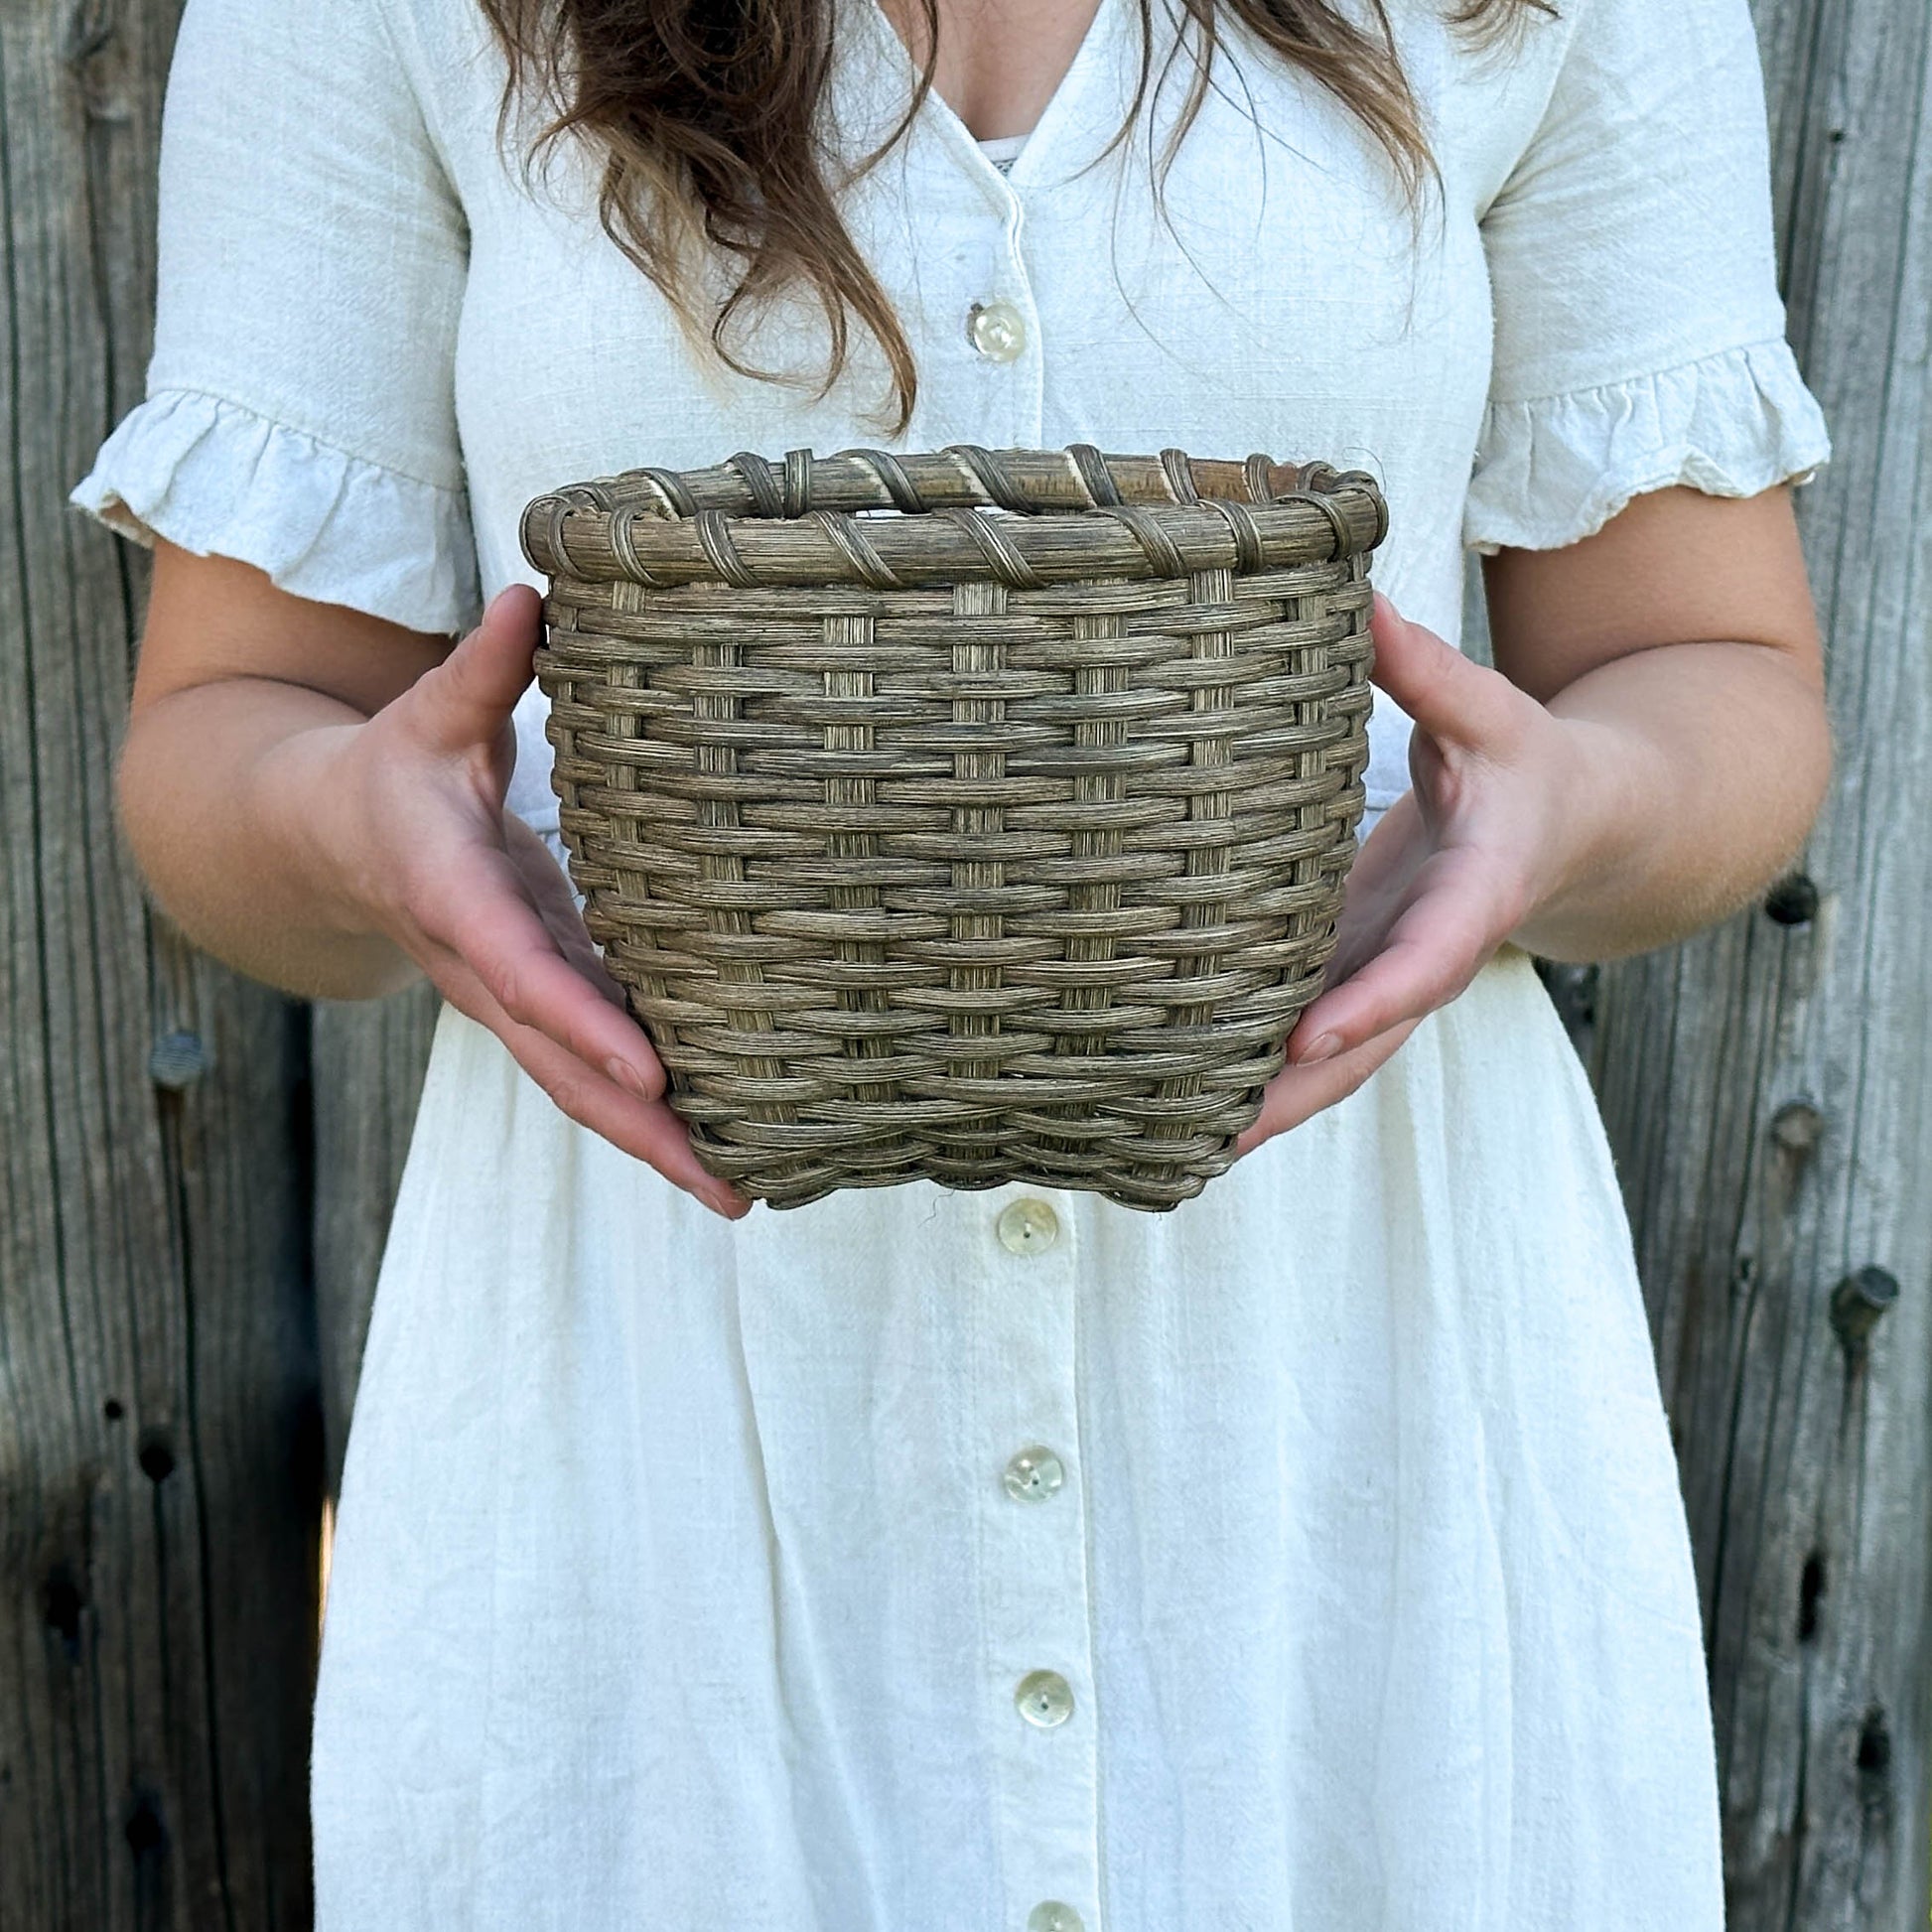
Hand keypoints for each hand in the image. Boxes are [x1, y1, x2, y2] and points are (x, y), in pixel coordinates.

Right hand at [308, 584, 749, 1217]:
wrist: (329, 841)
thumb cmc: (394, 769)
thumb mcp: (428, 713)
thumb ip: (480, 668)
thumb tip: (530, 595)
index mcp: (456, 896)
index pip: (521, 968)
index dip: (582, 1021)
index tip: (649, 1072)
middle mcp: (485, 968)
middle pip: (561, 1064)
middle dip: (641, 1128)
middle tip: (727, 1186)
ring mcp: (514, 997)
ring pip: (579, 1085)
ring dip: (655, 1144)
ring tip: (743, 1191)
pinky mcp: (541, 1003)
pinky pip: (591, 1069)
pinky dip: (649, 1112)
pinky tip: (720, 1142)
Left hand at [1233, 591, 1603, 1155]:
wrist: (1574, 827)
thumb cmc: (1528, 766)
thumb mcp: (1490, 711)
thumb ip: (1426, 669)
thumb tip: (1360, 596)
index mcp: (1472, 898)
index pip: (1423, 965)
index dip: (1368, 1004)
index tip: (1306, 1039)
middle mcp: (1428, 957)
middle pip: (1365, 1044)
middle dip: (1295, 1096)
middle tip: (1212, 1139)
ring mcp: (1391, 977)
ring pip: (1333, 1061)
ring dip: (1265, 1106)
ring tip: (1173, 1145)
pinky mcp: (1361, 975)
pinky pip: (1312, 1037)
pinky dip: (1259, 1073)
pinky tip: (1183, 1098)